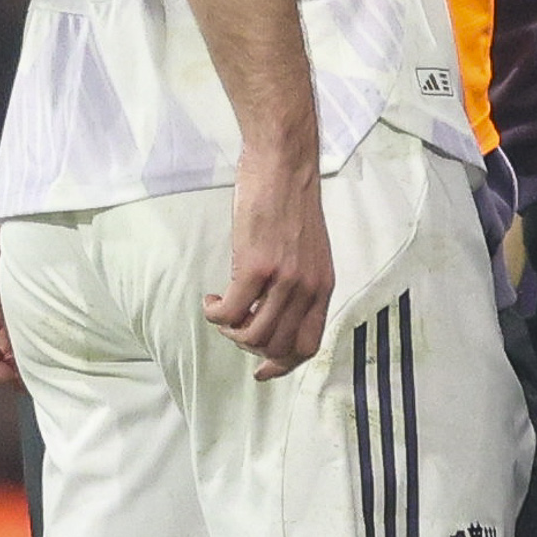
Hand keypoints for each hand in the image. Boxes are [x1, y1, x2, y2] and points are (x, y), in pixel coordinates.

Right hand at [207, 146, 334, 377]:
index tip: (262, 371)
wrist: (284, 165)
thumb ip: (299, 283)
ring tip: (223, 309)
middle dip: (250, 347)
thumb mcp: (309, 251)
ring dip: (230, 331)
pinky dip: (216, 314)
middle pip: (277, 347)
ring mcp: (283, 280)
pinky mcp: (256, 267)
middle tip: (234, 326)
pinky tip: (213, 299)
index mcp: (323, 287)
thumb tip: (274, 312)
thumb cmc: (290, 202)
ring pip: (253, 336)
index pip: (308, 345)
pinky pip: (231, 313)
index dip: (283, 365)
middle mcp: (308, 289)